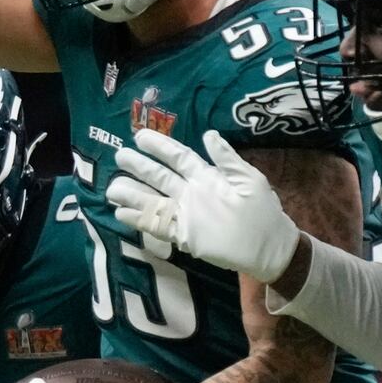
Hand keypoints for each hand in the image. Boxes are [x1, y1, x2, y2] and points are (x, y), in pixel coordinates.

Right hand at [109, 129, 300, 282]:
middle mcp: (191, 193)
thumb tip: (208, 134)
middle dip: (139, 167)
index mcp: (206, 177)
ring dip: (133, 194)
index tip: (140, 136)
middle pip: (160, 177)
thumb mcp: (249, 180)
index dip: (160, 146)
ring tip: (112, 188)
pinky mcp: (185, 236)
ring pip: (154, 201)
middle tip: (119, 156)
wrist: (270, 248)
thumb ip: (227, 159)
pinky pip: (158, 226)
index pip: (178, 157)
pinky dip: (140, 220)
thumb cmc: (262, 211)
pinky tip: (121, 214)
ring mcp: (186, 214)